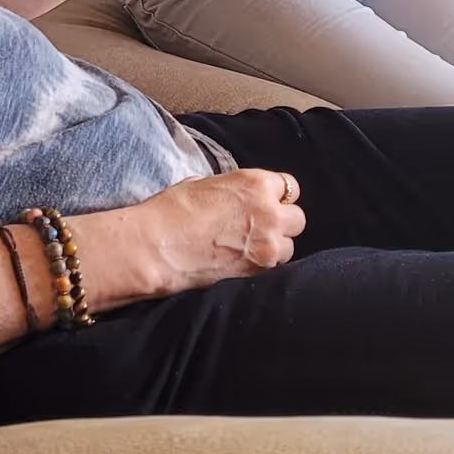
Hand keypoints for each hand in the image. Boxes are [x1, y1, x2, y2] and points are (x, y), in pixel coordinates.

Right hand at [82, 168, 303, 301]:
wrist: (157, 247)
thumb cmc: (171, 210)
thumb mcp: (203, 183)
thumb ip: (231, 189)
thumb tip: (236, 196)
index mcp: (255, 183)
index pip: (288, 187)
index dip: (276, 196)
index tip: (265, 203)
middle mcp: (269, 212)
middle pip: (297, 218)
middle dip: (282, 222)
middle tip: (260, 227)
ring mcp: (267, 243)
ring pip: (289, 245)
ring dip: (275, 246)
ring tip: (250, 248)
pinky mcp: (259, 270)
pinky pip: (276, 266)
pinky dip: (264, 264)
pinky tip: (244, 261)